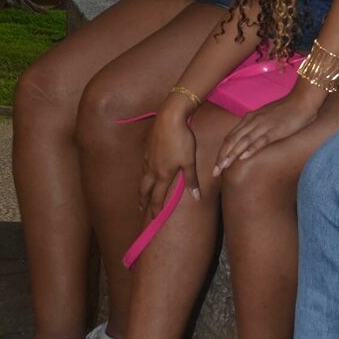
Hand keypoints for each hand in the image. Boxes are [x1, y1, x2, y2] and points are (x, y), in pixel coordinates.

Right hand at [139, 104, 198, 219]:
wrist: (169, 119)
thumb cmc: (181, 140)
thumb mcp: (189, 161)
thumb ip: (191, 180)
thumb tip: (196, 197)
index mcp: (163, 174)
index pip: (156, 197)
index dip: (155, 209)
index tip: (153, 219)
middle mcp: (152, 169)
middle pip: (144, 189)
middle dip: (143, 200)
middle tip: (141, 209)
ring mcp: (147, 158)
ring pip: (142, 177)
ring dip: (142, 187)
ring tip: (143, 192)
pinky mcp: (146, 148)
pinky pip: (143, 165)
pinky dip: (144, 173)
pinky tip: (147, 170)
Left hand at [212, 87, 320, 173]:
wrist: (302, 100)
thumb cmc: (286, 110)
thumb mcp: (266, 117)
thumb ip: (255, 127)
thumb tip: (247, 142)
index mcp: (249, 118)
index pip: (230, 137)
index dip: (221, 152)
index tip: (216, 165)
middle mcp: (253, 121)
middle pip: (232, 141)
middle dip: (221, 157)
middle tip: (214, 172)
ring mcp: (263, 125)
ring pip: (242, 142)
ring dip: (231, 155)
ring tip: (222, 168)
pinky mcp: (275, 130)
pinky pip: (260, 140)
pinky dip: (250, 149)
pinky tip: (243, 158)